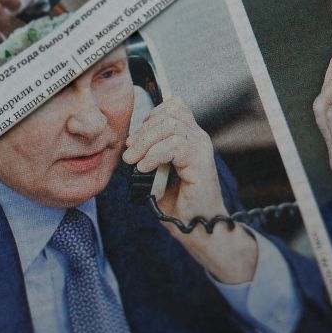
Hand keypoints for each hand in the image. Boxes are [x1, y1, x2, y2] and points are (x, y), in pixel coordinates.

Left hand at [122, 97, 258, 283]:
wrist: (197, 226)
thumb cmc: (179, 202)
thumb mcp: (159, 171)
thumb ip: (150, 152)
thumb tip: (131, 142)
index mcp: (190, 136)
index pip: (175, 106)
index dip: (153, 115)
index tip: (136, 138)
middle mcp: (198, 138)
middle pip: (170, 113)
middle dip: (143, 131)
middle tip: (130, 153)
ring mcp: (202, 148)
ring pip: (171, 127)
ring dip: (146, 143)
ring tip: (134, 162)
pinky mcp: (202, 162)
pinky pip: (175, 146)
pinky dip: (155, 155)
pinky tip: (145, 168)